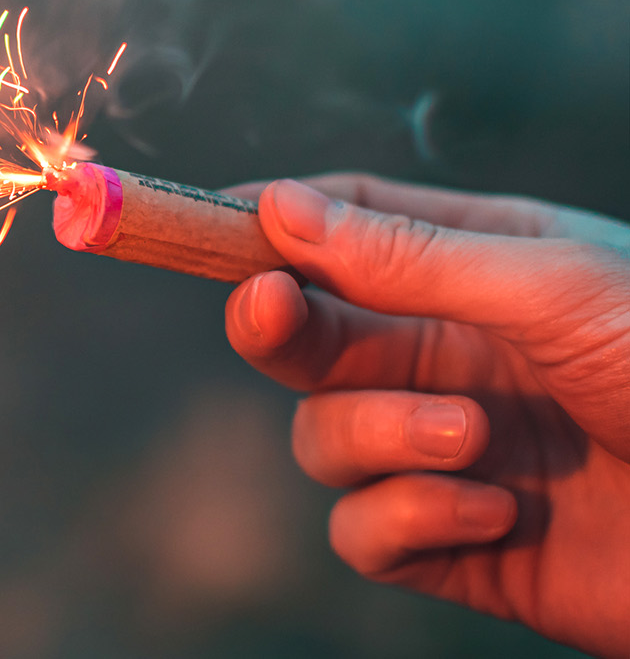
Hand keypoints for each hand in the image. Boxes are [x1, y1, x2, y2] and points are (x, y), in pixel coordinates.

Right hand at [222, 174, 629, 656]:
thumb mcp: (547, 286)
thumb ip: (405, 257)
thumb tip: (276, 209)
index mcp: (473, 265)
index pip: (339, 224)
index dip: (264, 221)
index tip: (199, 223)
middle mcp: (442, 352)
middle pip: (304, 330)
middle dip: (275, 322)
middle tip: (269, 311)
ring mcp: (438, 446)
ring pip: (320, 435)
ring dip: (379, 434)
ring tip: (475, 440)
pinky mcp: (446, 538)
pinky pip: (360, 527)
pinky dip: (407, 517)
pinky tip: (493, 510)